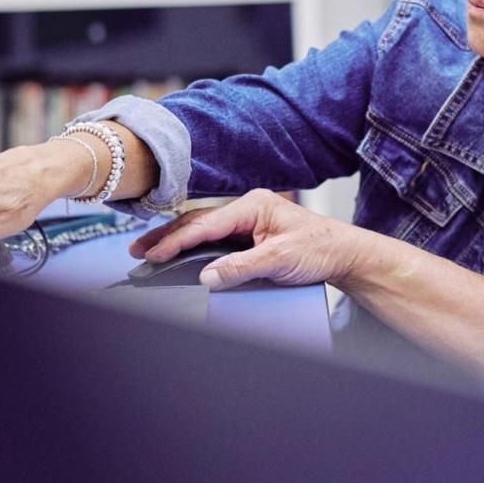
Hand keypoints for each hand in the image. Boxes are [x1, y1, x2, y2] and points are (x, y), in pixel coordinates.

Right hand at [131, 189, 381, 290]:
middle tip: (139, 251)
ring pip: (203, 229)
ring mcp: (249, 220)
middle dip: (166, 236)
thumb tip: (207, 277)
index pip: (205, 224)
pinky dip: (194, 246)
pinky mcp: (251, 234)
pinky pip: (215, 238)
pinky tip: (180, 254)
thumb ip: (242, 267)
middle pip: (197, 222)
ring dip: (176, 240)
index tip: (154, 255)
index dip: (176, 241)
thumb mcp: (280, 259)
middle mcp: (247, 208)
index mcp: (252, 205)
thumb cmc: (320, 248)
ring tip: (149, 251)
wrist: (345, 254)